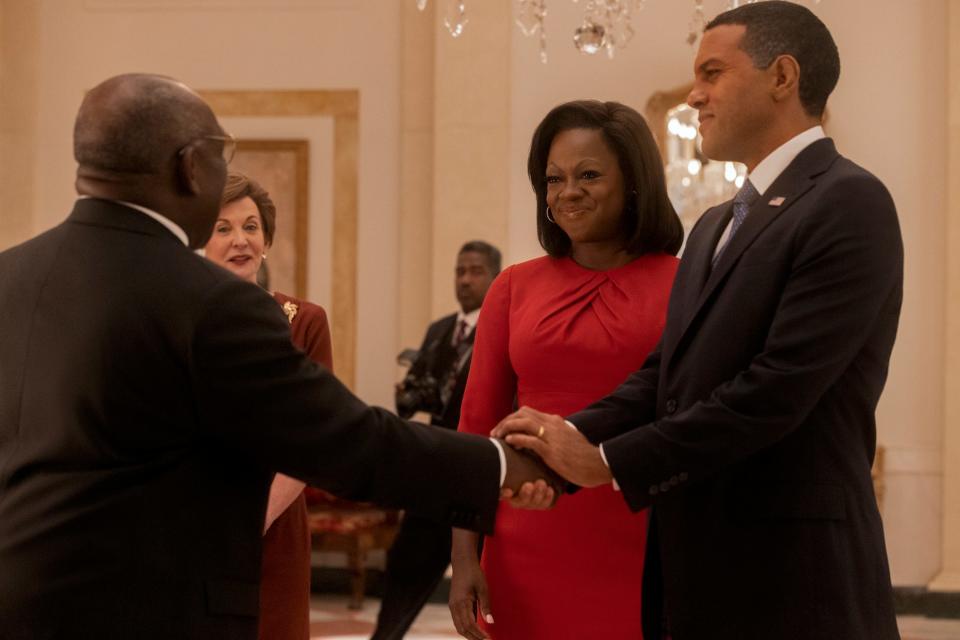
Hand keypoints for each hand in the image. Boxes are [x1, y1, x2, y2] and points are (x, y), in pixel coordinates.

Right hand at [449, 557, 492, 639]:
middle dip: (474, 638)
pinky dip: (466, 628)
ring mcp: (452, 606)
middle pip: (462, 629)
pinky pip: (458, 621)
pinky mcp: (453, 605)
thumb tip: (491, 622)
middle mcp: (454, 606)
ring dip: (470, 635)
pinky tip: (476, 630)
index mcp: (461, 602)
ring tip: (482, 638)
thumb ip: (486, 606)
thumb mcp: (483, 588)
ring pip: (459, 627)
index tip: (489, 639)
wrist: (462, 562)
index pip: (470, 624)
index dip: (479, 634)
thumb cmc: (474, 573)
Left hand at [492, 406, 612, 487]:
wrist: (597, 464)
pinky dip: (517, 439)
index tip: (502, 429)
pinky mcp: (552, 451)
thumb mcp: (566, 438)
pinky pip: (531, 440)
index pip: (526, 412)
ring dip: (507, 428)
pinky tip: (509, 443)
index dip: (511, 418)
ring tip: (499, 437)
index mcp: (554, 421)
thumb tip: (538, 437)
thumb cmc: (582, 455)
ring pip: (524, 423)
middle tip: (496, 433)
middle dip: (505, 421)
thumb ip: (552, 434)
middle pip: (522, 414)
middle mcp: (552, 424)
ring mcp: (552, 437)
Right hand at [499, 441, 562, 507]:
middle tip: (529, 485)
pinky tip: (550, 489)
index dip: (504, 495)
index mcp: (508, 489)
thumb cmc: (526, 461)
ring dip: (537, 494)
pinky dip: (548, 497)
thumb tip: (499, 437)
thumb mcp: (517, 456)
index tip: (508, 490)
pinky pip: (546, 504)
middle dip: (525, 494)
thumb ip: (510, 451)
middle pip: (519, 502)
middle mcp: (519, 498)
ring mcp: (532, 501)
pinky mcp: (544, 502)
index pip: (503, 495)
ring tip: (541, 483)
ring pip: (533, 503)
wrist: (545, 469)